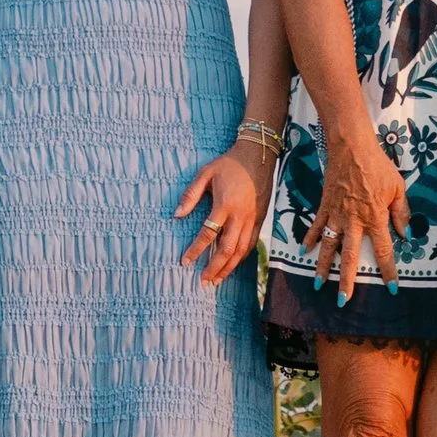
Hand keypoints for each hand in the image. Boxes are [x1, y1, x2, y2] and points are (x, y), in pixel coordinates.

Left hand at [176, 146, 264, 286]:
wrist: (257, 156)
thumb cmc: (228, 164)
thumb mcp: (205, 173)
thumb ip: (191, 195)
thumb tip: (176, 215)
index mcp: (224, 204)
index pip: (208, 233)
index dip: (195, 250)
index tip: (184, 262)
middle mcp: (240, 215)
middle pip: (227, 249)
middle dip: (214, 267)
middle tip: (203, 281)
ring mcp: (252, 219)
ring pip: (241, 250)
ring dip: (229, 267)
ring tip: (217, 280)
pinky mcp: (260, 219)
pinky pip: (252, 243)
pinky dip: (242, 257)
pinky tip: (234, 264)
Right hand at [309, 126, 410, 301]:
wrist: (352, 147)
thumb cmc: (378, 166)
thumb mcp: (398, 187)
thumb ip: (401, 212)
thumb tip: (406, 234)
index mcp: (375, 217)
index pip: (383, 250)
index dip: (388, 270)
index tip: (392, 288)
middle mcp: (354, 221)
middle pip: (350, 257)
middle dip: (346, 281)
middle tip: (343, 301)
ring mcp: (337, 214)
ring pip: (328, 246)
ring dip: (323, 266)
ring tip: (319, 284)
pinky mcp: (324, 205)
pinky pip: (316, 225)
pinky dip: (309, 238)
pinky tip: (305, 250)